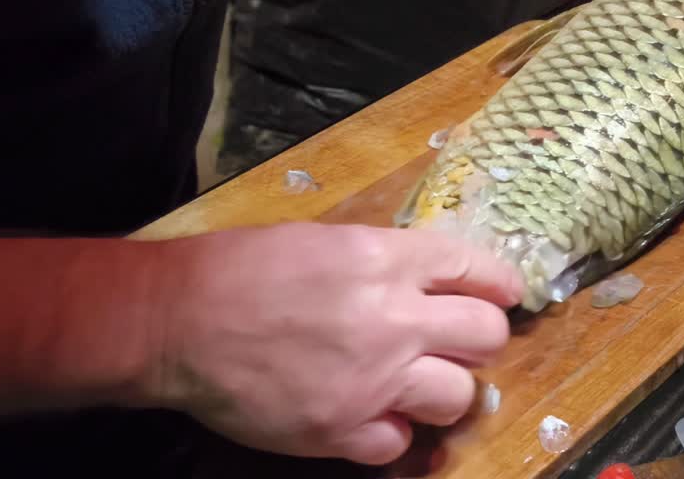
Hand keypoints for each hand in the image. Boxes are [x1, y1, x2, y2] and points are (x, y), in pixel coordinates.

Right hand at [145, 223, 523, 464]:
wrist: (177, 320)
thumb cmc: (241, 268)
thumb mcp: (324, 240)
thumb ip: (383, 261)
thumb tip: (425, 280)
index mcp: (386, 260)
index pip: (477, 271)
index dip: (500, 285)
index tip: (505, 295)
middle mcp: (393, 319)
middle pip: (487, 337)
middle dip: (480, 339)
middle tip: (457, 343)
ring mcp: (373, 380)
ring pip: (460, 396)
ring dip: (442, 390)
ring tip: (414, 384)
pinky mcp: (343, 431)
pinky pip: (401, 443)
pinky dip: (390, 432)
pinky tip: (369, 416)